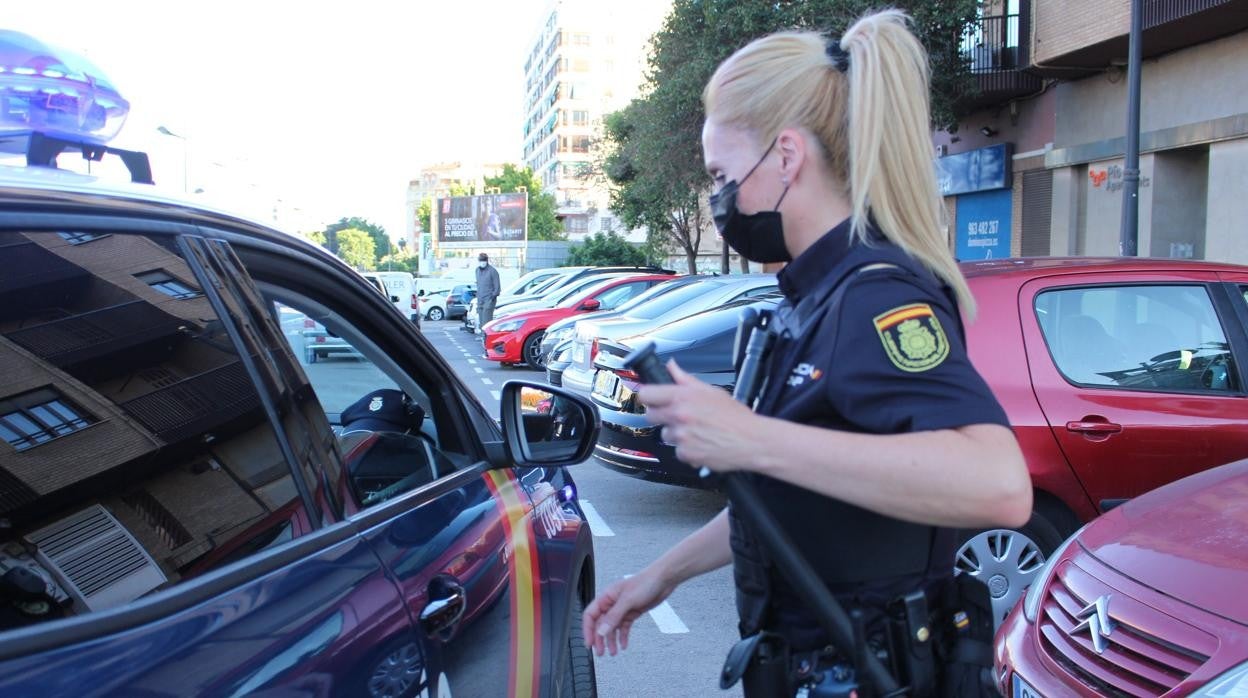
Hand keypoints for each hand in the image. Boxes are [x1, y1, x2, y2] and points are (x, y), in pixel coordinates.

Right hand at [583, 568, 674, 656]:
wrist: (663, 580)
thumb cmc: (645, 583)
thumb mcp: (627, 600)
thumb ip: (613, 617)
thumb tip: (601, 631)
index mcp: (606, 597)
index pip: (590, 615)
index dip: (588, 630)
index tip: (589, 643)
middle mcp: (612, 604)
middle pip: (600, 624)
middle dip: (599, 639)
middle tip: (600, 652)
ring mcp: (622, 609)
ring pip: (612, 628)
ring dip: (611, 640)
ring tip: (613, 652)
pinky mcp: (632, 613)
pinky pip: (624, 627)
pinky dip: (623, 637)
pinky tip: (624, 645)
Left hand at [637, 360, 764, 473]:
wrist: (751, 440)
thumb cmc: (735, 416)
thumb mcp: (711, 391)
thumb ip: (686, 379)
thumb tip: (671, 366)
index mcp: (683, 396)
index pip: (646, 394)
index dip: (649, 397)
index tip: (653, 400)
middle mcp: (679, 415)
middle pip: (650, 416)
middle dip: (661, 416)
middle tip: (678, 417)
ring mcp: (681, 436)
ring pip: (665, 435)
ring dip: (676, 434)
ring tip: (697, 431)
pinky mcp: (685, 454)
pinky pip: (677, 451)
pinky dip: (687, 450)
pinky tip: (701, 443)